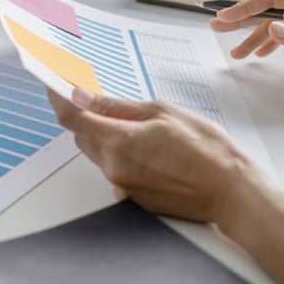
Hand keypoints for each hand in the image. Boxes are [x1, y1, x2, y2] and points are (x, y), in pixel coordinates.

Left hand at [47, 88, 267, 224]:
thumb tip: (86, 98)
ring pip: (100, 154)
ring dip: (109, 137)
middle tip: (105, 102)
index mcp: (119, 141)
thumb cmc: (207, 151)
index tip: (53, 85)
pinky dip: (125, 157)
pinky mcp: (132, 199)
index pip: (72, 118)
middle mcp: (114, 167)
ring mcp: (122, 186)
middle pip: (83, 137)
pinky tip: (154, 153)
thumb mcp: (163, 113)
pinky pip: (117, 171)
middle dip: (88, 117)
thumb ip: (119, 108)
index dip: (58, 98)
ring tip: (145, 130)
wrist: (230, 191)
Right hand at [209, 0, 283, 61]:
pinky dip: (277, 35)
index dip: (244, 9)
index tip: (224, 18)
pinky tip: (268, 48)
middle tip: (219, 30)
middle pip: (271, 7)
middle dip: (243, 20)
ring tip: (239, 51)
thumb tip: (274, 31)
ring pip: (280, 18)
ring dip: (258, 33)